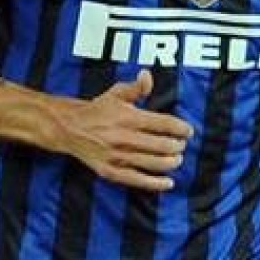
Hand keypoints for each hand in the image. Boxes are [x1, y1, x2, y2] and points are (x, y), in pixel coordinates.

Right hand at [58, 69, 192, 191]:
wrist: (70, 128)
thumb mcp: (116, 93)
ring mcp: (117, 156)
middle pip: (162, 145)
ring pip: (153, 163)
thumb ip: (136, 87)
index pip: (163, 123)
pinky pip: (137, 180)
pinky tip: (168, 182)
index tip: (188, 131)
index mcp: (128, 117)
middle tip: (181, 145)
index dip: (180, 128)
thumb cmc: (98, 110)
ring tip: (177, 159)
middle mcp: (124, 137)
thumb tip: (148, 76)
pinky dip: (155, 183)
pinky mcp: (111, 171)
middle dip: (177, 146)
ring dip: (171, 162)